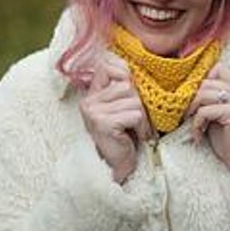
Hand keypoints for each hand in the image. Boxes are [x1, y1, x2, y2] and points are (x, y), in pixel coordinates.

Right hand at [79, 55, 149, 183]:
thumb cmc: (123, 132)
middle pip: (127, 84)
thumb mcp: (121, 104)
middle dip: (137, 102)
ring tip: (132, 127)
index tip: (129, 88)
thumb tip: (128, 65)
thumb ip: (121, 84)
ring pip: (133, 100)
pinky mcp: (103, 124)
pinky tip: (132, 135)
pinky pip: (135, 114)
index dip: (123, 72)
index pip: (107, 65)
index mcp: (91, 93)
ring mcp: (94, 112)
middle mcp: (89, 101)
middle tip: (133, 118)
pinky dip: (140, 126)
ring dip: (140, 116)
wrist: (117, 165)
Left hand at [187, 63, 229, 195]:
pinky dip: (196, 124)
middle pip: (205, 83)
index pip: (217, 69)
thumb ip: (209, 100)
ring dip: (192, 113)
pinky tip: (198, 136)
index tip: (193, 101)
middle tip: (187, 116)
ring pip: (202, 95)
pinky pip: (204, 111)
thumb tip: (186, 89)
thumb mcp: (218, 115)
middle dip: (192, 100)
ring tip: (194, 128)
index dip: (202, 82)